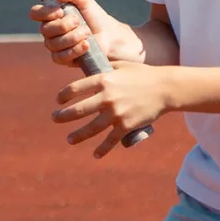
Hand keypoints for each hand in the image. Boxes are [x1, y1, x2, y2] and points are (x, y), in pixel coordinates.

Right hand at [30, 0, 141, 68]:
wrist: (110, 36)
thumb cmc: (95, 17)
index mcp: (51, 15)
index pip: (35, 13)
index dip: (44, 13)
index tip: (60, 11)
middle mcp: (50, 31)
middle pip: (45, 30)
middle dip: (64, 25)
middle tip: (79, 21)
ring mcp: (55, 46)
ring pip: (53, 44)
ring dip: (72, 37)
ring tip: (87, 33)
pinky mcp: (63, 59)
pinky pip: (61, 57)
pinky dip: (75, 50)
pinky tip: (86, 45)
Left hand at [54, 61, 168, 157]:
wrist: (165, 88)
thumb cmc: (143, 74)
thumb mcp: (121, 65)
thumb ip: (105, 66)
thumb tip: (91, 65)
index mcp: (104, 80)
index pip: (75, 88)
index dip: (64, 95)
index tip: (59, 100)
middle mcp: (107, 97)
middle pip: (78, 110)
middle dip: (63, 116)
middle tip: (55, 118)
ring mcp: (116, 113)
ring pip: (91, 128)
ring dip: (77, 135)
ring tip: (69, 139)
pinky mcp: (126, 125)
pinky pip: (110, 140)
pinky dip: (102, 149)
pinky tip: (95, 155)